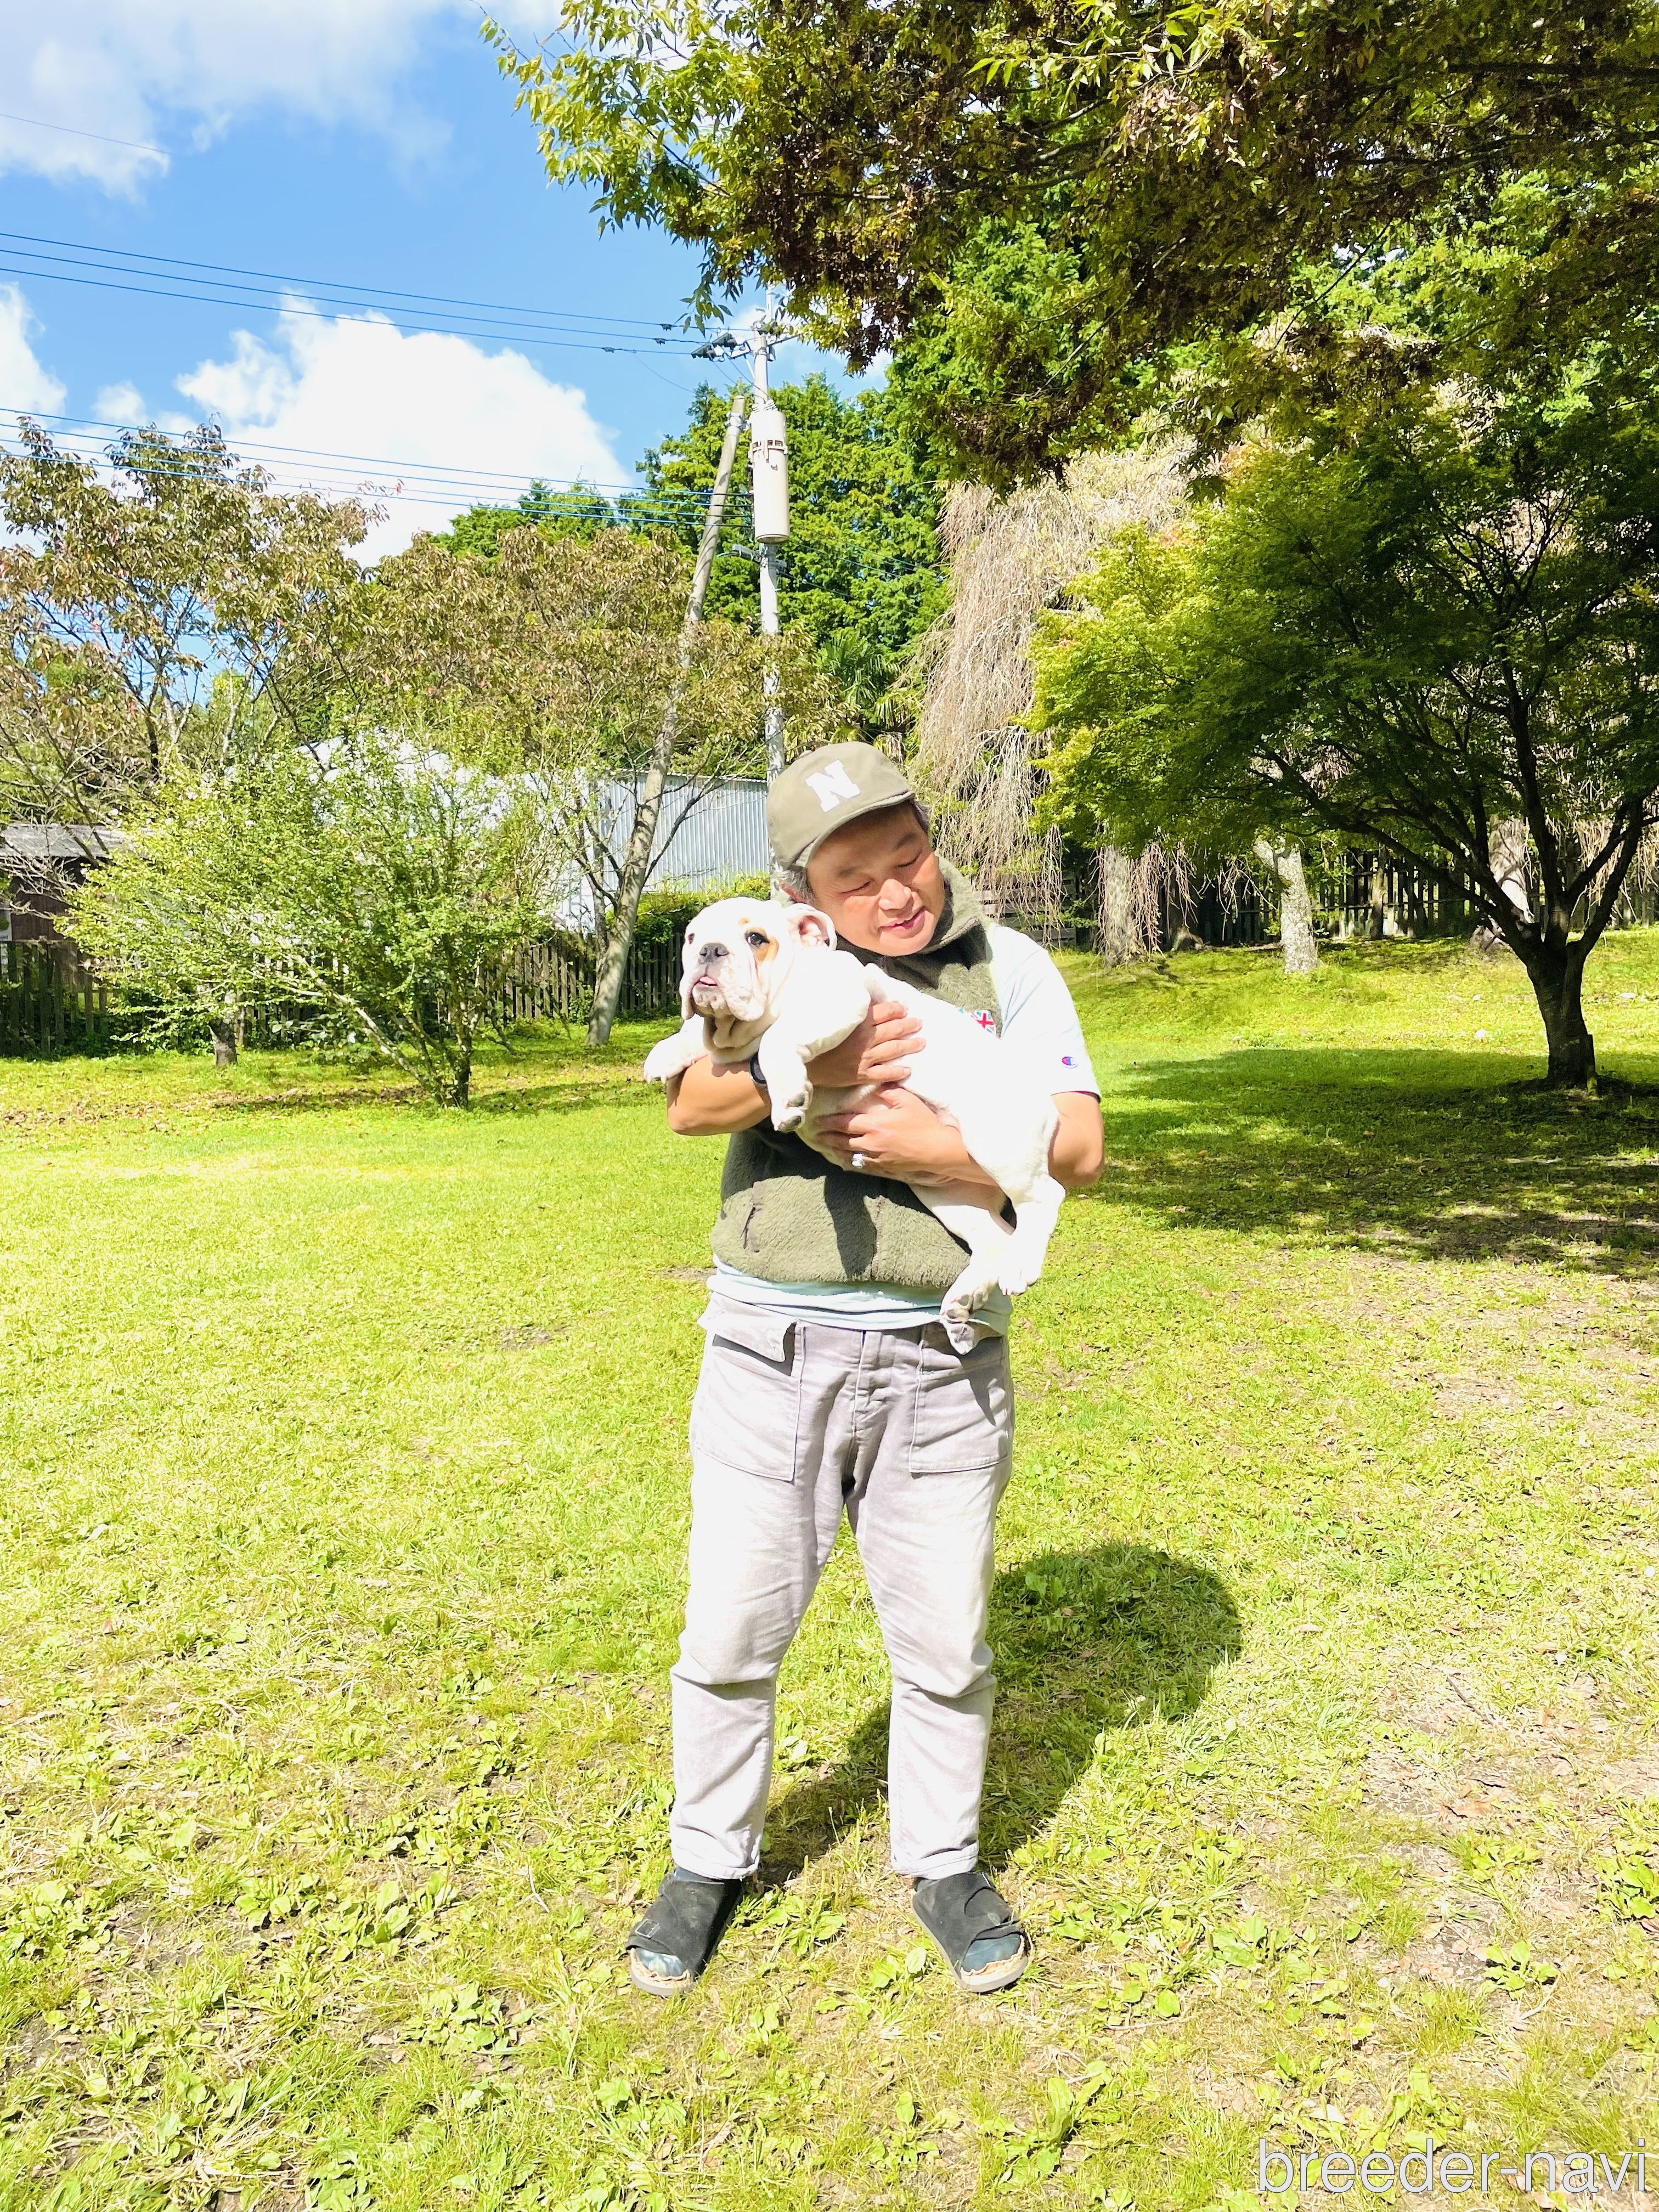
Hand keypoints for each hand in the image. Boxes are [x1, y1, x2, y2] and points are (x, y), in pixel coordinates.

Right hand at [805, 1001, 922, 1087]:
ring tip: (921, 1042)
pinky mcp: (862, 1075)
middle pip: (893, 1030)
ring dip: (909, 1045)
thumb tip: (866, 1004)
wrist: (806, 1064)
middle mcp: (866, 1039)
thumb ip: (851, 1013)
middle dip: (908, 1025)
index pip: (884, 1012)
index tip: (903, 1009)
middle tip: (918, 1023)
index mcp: (858, 1023)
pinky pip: (885, 1073)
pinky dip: (897, 1072)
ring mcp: (866, 1058)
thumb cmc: (817, 1039)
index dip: (896, 1009)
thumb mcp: (833, 1019)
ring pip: (894, 1049)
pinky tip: (907, 1070)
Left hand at [815, 1084, 985, 1186]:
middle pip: (842, 1140)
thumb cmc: (924, 1124)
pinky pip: (863, 1166)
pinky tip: (848, 1161)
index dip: (829, 1122)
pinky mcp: (885, 1167)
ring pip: (850, 1154)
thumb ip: (889, 1092)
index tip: (817, 1120)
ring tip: (827, 1147)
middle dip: (827, 1137)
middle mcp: (871, 1142)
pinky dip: (853, 1163)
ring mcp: (877, 1157)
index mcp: (874, 1124)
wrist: (938, 1150)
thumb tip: (878, 1085)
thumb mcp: (908, 1101)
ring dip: (837, 1150)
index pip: (844, 1123)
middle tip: (816, 1135)